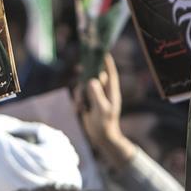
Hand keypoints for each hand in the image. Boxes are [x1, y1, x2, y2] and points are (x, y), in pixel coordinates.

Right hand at [76, 54, 135, 168]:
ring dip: (80, 93)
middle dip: (87, 78)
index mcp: (112, 92)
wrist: (102, 138)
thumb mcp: (102, 109)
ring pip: (85, 87)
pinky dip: (78, 100)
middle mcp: (105, 92)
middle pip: (95, 77)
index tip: (103, 52)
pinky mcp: (90, 103)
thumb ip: (97, 94)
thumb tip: (92, 80)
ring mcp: (97, 97)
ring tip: (81, 104)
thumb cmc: (105, 124)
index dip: (107, 63)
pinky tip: (79, 109)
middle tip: (80, 70)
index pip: (110, 74)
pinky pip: (81, 96)